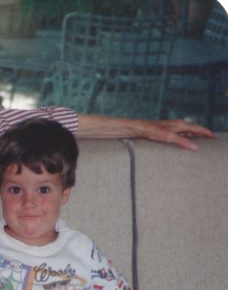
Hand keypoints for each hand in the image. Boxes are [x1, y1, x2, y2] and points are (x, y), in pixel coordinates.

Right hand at [77, 114, 213, 149]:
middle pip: (173, 124)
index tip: (196, 137)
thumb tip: (118, 165)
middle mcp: (140, 124)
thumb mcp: (107, 148)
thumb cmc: (90, 137)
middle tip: (211, 135)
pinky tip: (187, 143)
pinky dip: (174, 138)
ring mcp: (138, 124)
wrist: (77, 126)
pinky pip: (157, 132)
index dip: (181, 131)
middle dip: (194, 129)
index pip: (164, 129)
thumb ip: (116, 153)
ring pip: (170, 126)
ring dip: (190, 131)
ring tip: (207, 136)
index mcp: (136, 129)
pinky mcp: (134, 127)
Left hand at [132, 119, 213, 150]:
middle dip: (201, 134)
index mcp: (179, 124)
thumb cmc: (148, 130)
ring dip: (192, 137)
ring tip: (199, 143)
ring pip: (184, 132)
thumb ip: (181, 141)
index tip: (214, 137)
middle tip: (210, 141)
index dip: (206, 132)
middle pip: (192, 129)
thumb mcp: (166, 136)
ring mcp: (169, 128)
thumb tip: (196, 147)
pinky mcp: (162, 132)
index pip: (197, 128)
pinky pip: (177, 135)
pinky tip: (180, 144)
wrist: (134, 129)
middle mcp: (175, 125)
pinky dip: (183, 139)